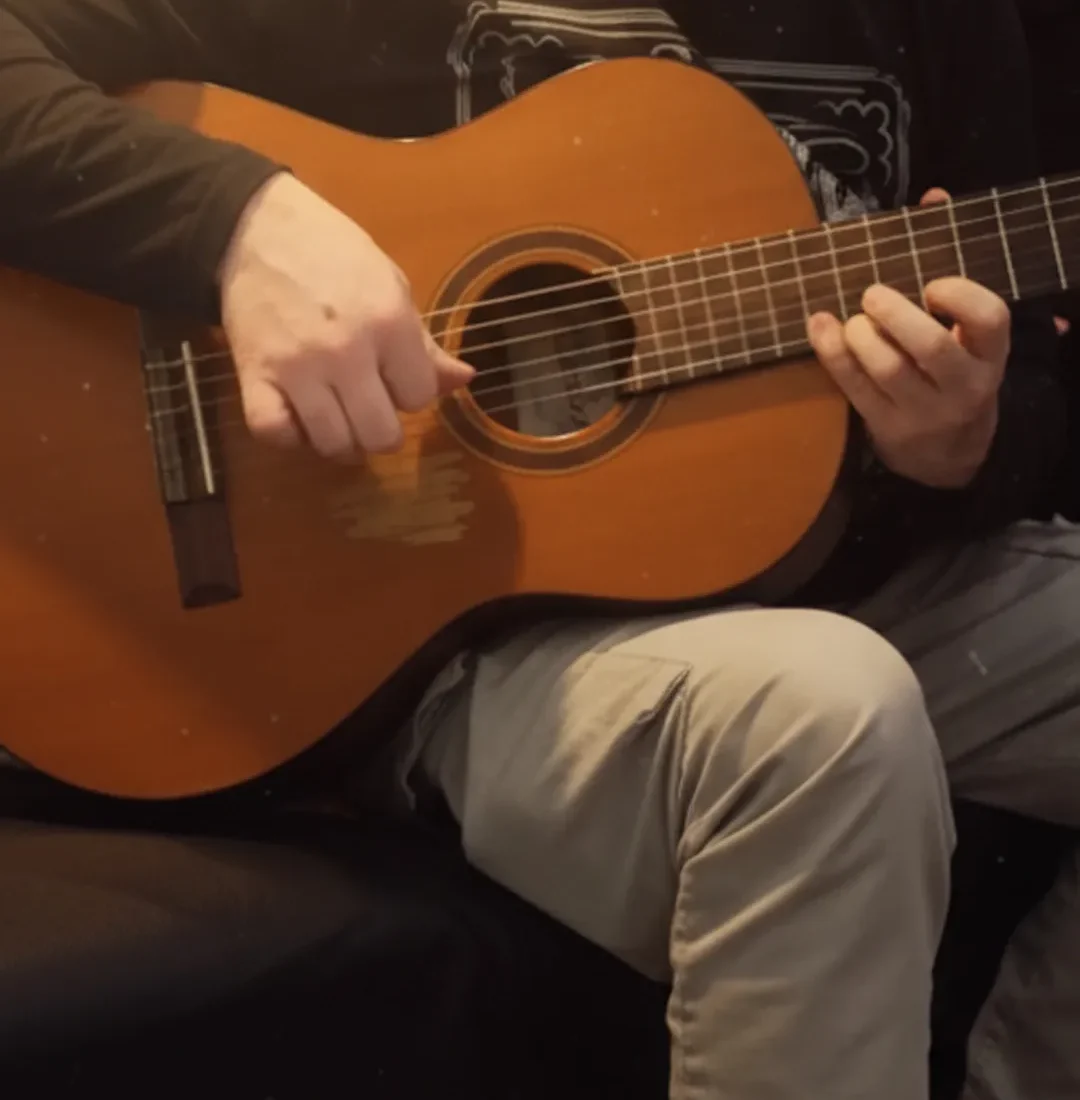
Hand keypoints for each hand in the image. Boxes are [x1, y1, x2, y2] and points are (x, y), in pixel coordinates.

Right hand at [218, 172, 473, 458]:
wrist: (257, 228)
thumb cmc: (334, 254)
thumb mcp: (392, 287)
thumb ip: (425, 343)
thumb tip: (463, 380)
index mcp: (390, 323)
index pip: (420, 397)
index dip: (410, 392)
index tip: (392, 377)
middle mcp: (347, 351)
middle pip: (380, 434)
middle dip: (381, 430)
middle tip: (368, 410)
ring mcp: (297, 368)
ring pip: (332, 443)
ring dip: (339, 441)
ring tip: (337, 420)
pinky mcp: (253, 375)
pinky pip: (273, 433)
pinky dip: (287, 437)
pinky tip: (297, 419)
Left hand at [807, 190, 1010, 488]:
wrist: (949, 453)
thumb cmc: (951, 368)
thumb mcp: (965, 328)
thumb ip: (949, 263)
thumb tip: (932, 197)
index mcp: (990, 353)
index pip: (989, 319)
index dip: (959, 295)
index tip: (932, 284)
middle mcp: (964, 385)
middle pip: (931, 346)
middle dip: (896, 314)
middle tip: (873, 293)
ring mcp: (924, 411)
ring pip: (889, 370)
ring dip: (861, 336)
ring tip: (852, 319)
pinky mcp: (886, 426)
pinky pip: (854, 388)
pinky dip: (832, 354)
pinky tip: (819, 326)